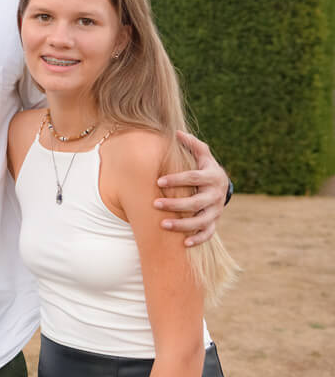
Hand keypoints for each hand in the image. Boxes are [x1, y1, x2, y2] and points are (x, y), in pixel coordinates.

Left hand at [154, 131, 228, 246]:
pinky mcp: (214, 222)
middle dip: (175, 204)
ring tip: (163, 225)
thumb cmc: (205, 168)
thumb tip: (177, 132)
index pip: (193, 178)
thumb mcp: (202, 155)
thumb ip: (192, 144)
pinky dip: (198, 239)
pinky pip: (208, 233)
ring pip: (201, 221)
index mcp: (211, 176)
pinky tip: (184, 243)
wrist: (222, 185)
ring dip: (183, 225)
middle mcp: (215, 195)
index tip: (159, 182)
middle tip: (155, 204)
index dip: (177, 180)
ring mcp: (215, 211)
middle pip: (195, 202)